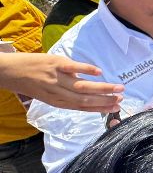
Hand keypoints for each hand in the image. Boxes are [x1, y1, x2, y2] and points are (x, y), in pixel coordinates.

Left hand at [0, 54, 123, 111]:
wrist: (8, 71)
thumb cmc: (28, 83)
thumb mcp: (47, 94)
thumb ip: (65, 94)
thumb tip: (86, 91)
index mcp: (57, 101)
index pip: (82, 107)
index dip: (100, 108)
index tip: (116, 108)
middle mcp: (58, 92)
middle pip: (85, 99)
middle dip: (105, 100)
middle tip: (121, 98)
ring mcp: (57, 78)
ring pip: (82, 86)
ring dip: (102, 88)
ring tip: (118, 87)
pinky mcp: (55, 64)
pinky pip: (73, 68)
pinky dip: (87, 70)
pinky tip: (99, 72)